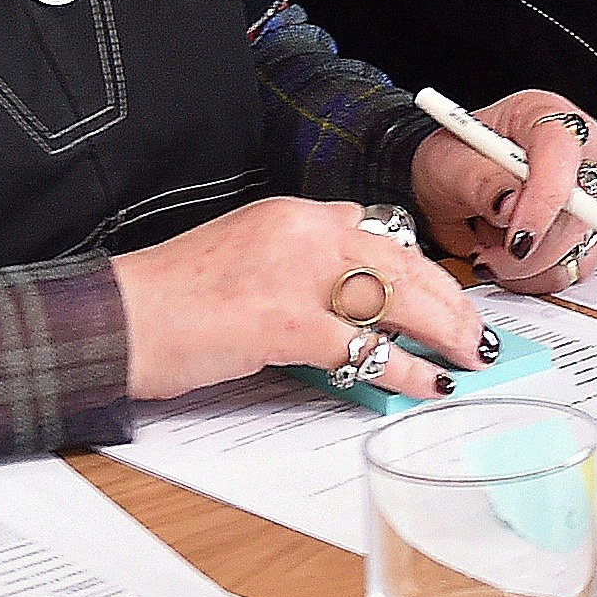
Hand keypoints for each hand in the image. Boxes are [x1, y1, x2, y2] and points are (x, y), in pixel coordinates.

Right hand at [110, 193, 490, 402]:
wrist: (121, 317)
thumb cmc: (175, 299)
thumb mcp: (247, 255)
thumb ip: (300, 264)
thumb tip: (351, 300)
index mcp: (295, 214)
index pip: (381, 232)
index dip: (421, 268)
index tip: (443, 292)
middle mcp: (305, 232)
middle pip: (404, 261)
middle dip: (450, 300)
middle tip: (475, 331)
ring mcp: (297, 275)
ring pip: (396, 298)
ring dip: (442, 330)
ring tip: (467, 356)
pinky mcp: (284, 321)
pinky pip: (364, 347)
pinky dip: (403, 368)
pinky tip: (426, 383)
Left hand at [410, 89, 596, 292]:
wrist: (446, 189)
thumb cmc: (452, 160)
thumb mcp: (448, 162)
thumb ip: (479, 181)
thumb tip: (510, 204)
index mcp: (546, 117)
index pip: (562, 152)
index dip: (544, 200)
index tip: (516, 239)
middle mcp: (576, 154)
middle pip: (582, 210)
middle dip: (532, 248)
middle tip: (486, 255)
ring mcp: (586, 196)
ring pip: (580, 247)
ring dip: (529, 265)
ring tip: (491, 249)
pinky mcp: (582, 233)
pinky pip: (571, 269)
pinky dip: (534, 277)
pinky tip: (508, 260)